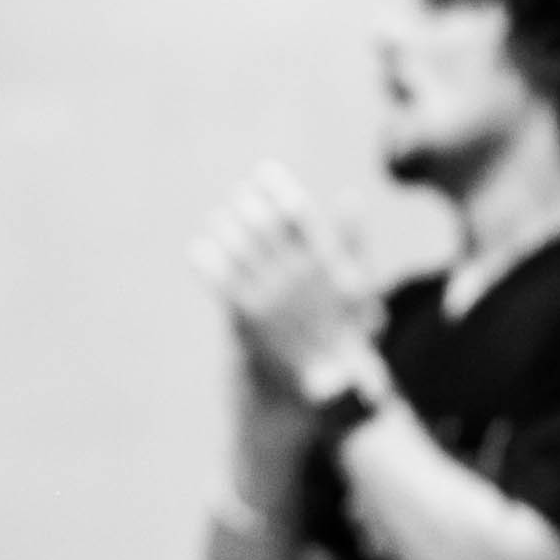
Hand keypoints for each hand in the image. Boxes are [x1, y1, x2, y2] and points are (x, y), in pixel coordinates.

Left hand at [191, 164, 380, 399]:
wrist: (326, 388)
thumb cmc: (344, 331)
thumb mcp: (361, 286)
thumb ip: (354, 241)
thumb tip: (349, 195)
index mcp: (327, 263)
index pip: (299, 212)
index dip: (279, 187)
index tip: (265, 171)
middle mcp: (297, 275)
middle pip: (263, 225)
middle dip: (248, 205)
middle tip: (240, 197)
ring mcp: (271, 296)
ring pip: (239, 248)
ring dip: (225, 228)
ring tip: (219, 221)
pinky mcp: (247, 318)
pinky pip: (220, 279)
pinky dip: (207, 260)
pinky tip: (199, 249)